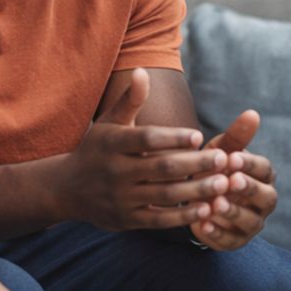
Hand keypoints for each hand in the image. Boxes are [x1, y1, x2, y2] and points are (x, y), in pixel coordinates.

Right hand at [57, 68, 234, 229]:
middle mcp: (115, 171)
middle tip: (223, 159)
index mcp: (112, 143)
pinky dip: (183, 216)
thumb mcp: (109, 123)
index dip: (173, 138)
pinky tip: (207, 208)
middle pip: (161, 168)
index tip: (199, 136)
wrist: (67, 190)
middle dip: (195, 164)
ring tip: (223, 184)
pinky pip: (159, 220)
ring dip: (196, 190)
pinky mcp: (127, 220)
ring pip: (164, 195)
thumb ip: (130, 100)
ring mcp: (121, 198)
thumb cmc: (97, 149)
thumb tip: (142, 71)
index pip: (146, 139)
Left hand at [188, 109, 277, 250]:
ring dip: (233, 213)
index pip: (264, 170)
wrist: (198, 197)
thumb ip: (236, 136)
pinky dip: (218, 234)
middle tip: (229, 181)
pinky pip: (231, 241)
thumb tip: (253, 113)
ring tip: (215, 204)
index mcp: (263, 176)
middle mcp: (264, 201)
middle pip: (266, 197)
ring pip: (251, 222)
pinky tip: (202, 224)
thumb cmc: (214, 169)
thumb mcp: (222, 151)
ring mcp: (252, 223)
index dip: (250, 165)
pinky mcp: (236, 241)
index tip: (232, 159)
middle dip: (248, 189)